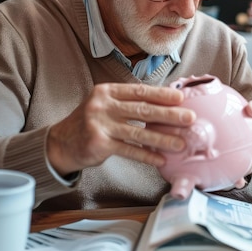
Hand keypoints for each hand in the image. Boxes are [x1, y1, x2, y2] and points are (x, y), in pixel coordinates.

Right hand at [46, 83, 194, 175]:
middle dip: (169, 114)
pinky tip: (161, 159)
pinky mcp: (98, 144)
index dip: (161, 94)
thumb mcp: (106, 105)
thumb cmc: (92, 122)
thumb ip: (129, 103)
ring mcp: (99, 124)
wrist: (61, 143)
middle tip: (189, 118)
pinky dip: (146, 155)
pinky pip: (128, 150)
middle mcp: (102, 105)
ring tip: (181, 144)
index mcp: (107, 91)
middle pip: (142, 109)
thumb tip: (164, 103)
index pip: (139, 91)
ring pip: (138, 132)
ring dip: (162, 139)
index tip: (181, 98)